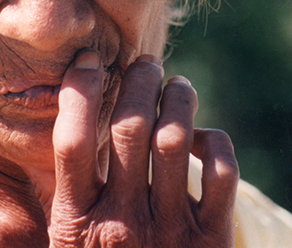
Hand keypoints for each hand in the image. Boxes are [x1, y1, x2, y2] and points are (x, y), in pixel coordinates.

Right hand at [37, 51, 238, 246]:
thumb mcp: (71, 237)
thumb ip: (70, 187)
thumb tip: (71, 115)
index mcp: (77, 222)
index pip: (72, 140)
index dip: (80, 89)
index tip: (90, 61)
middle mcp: (121, 224)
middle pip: (130, 127)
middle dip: (139, 81)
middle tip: (145, 63)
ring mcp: (169, 232)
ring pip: (175, 138)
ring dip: (178, 98)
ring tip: (177, 85)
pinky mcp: (212, 239)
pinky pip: (221, 171)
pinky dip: (214, 142)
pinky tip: (200, 138)